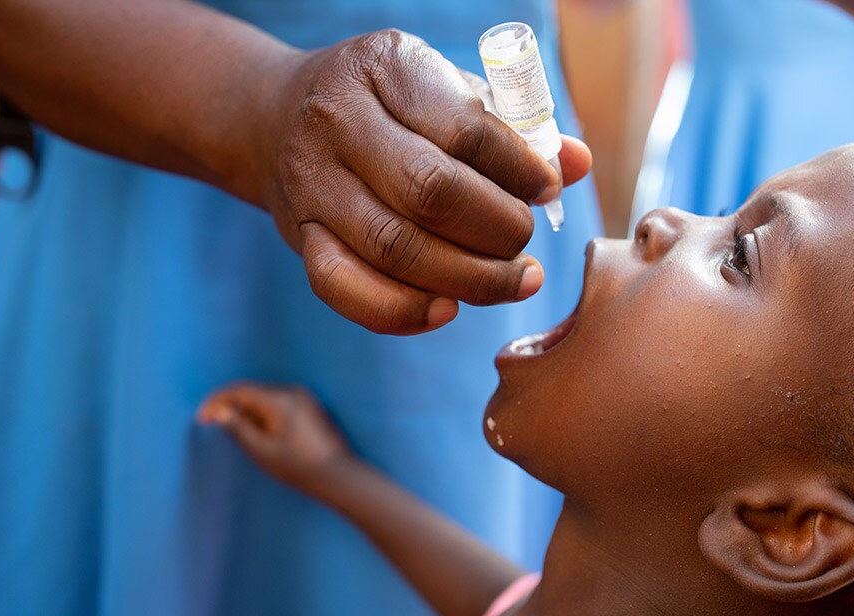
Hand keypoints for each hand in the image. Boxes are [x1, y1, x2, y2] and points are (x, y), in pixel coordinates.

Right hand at [198, 383, 353, 494]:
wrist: (337, 475)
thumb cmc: (298, 467)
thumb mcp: (261, 450)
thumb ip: (237, 427)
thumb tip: (218, 411)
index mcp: (279, 400)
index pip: (239, 390)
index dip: (216, 402)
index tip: (201, 419)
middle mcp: (293, 391)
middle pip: (251, 392)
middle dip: (231, 407)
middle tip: (216, 428)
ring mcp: (304, 397)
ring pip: (264, 397)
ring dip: (247, 411)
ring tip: (241, 436)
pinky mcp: (310, 406)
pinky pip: (278, 403)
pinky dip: (264, 413)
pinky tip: (261, 434)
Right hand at [248, 30, 591, 334]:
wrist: (275, 117)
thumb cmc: (389, 106)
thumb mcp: (447, 92)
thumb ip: (514, 127)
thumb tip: (577, 163)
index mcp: (385, 67)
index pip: (464, 129)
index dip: (518, 169)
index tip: (547, 189)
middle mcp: (338, 121)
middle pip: (430, 193)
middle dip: (497, 230)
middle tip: (527, 244)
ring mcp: (311, 183)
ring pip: (395, 248)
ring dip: (468, 278)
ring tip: (514, 281)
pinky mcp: (298, 237)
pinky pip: (345, 289)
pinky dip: (402, 311)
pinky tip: (448, 309)